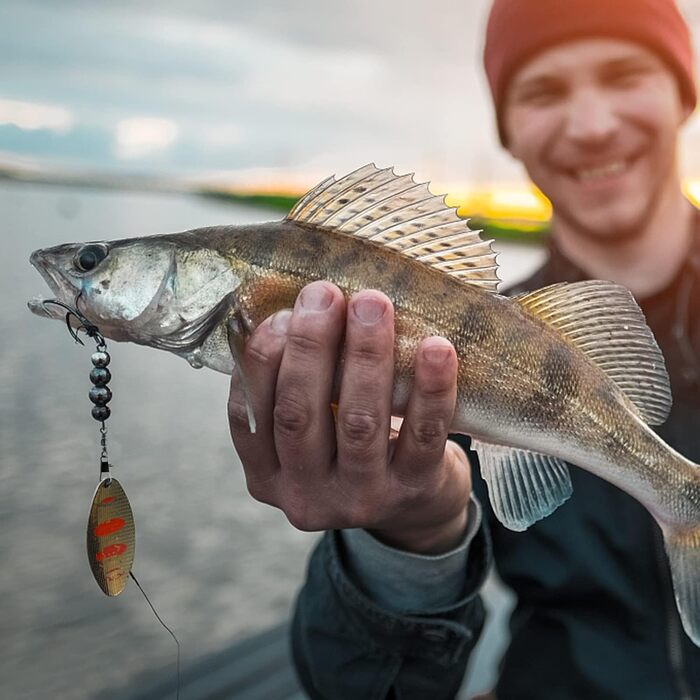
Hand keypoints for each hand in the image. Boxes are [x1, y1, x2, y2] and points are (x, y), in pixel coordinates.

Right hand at [227, 281, 471, 553]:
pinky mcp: (414, 490)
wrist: (415, 505)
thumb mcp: (311, 432)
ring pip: (358, 422)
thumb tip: (297, 307)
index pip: (248, 416)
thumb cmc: (352, 448)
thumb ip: (296, 387)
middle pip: (298, 416)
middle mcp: (306, 495)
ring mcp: (361, 498)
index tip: (281, 312)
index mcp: (268, 475)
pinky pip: (422, 435)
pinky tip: (435, 347)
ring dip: (364, 356)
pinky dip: (430, 388)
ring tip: (373, 304)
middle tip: (324, 293)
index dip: (261, 359)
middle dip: (310, 346)